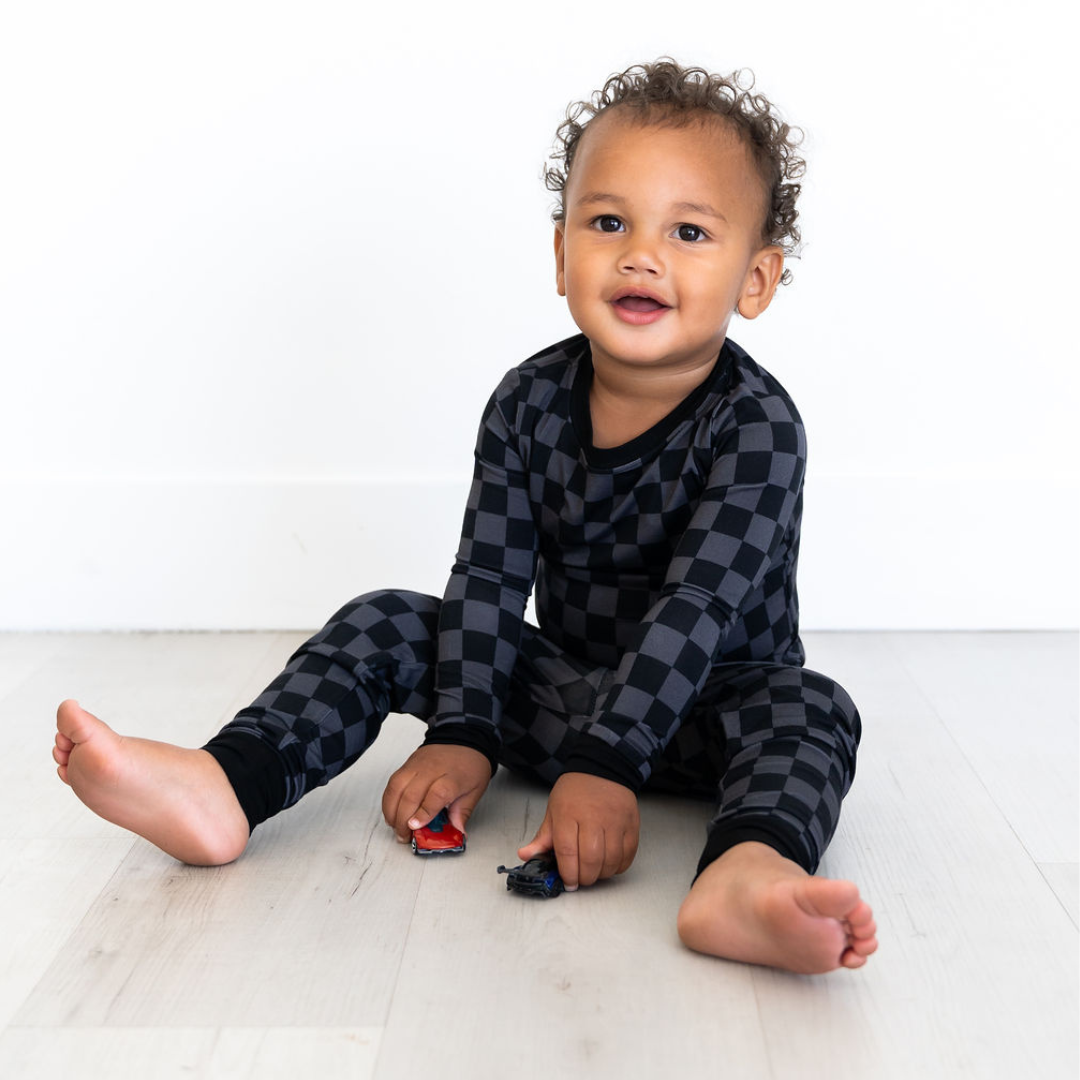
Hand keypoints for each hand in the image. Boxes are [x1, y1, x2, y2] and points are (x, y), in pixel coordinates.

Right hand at [381, 743, 491, 842]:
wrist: (463, 738)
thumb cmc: (470, 764)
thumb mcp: (475, 790)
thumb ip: (462, 812)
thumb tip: (456, 832)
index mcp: (453, 777)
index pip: (435, 795)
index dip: (423, 813)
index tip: (415, 827)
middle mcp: (432, 769)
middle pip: (411, 794)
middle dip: (403, 820)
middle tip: (405, 836)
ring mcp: (417, 765)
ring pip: (396, 788)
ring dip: (392, 811)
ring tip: (395, 827)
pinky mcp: (407, 764)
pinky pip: (392, 782)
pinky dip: (388, 800)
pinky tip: (392, 812)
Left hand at [517, 772, 638, 890]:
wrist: (602, 768)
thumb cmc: (576, 790)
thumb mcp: (553, 810)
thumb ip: (542, 837)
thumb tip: (526, 855)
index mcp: (568, 814)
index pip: (567, 851)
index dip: (567, 873)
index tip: (568, 881)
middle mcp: (593, 817)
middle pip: (591, 860)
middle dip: (585, 878)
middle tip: (581, 878)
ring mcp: (615, 821)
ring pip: (611, 860)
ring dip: (602, 874)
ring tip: (594, 871)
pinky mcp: (631, 824)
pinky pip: (627, 854)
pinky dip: (618, 866)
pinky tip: (609, 863)